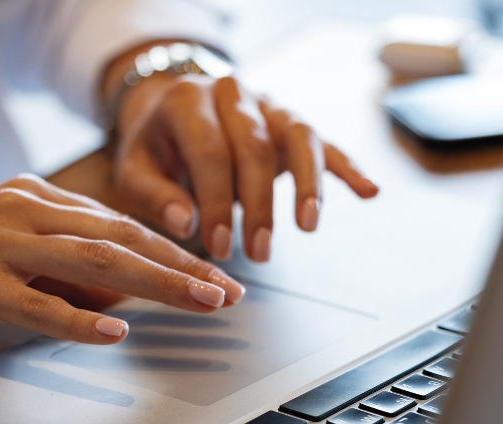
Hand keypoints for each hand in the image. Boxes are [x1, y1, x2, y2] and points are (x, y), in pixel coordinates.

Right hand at [0, 174, 245, 368]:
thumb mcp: (7, 261)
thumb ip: (63, 271)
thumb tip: (125, 296)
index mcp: (33, 199)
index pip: (121, 225)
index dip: (175, 254)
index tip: (216, 278)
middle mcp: (22, 210)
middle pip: (122, 236)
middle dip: (184, 266)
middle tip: (231, 292)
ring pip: (94, 260)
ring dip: (157, 283)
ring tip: (202, 303)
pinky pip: (34, 301)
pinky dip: (78, 317)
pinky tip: (115, 330)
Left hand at [111, 73, 378, 261]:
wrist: (172, 109)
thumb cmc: (155, 147)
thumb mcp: (134, 169)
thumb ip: (154, 195)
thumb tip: (185, 223)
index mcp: (186, 100)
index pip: (211, 152)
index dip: (218, 202)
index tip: (220, 246)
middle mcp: (232, 93)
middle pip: (256, 146)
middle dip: (258, 205)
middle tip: (257, 252)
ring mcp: (267, 104)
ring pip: (298, 136)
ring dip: (306, 186)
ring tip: (307, 226)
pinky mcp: (291, 121)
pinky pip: (324, 141)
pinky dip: (348, 166)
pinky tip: (368, 191)